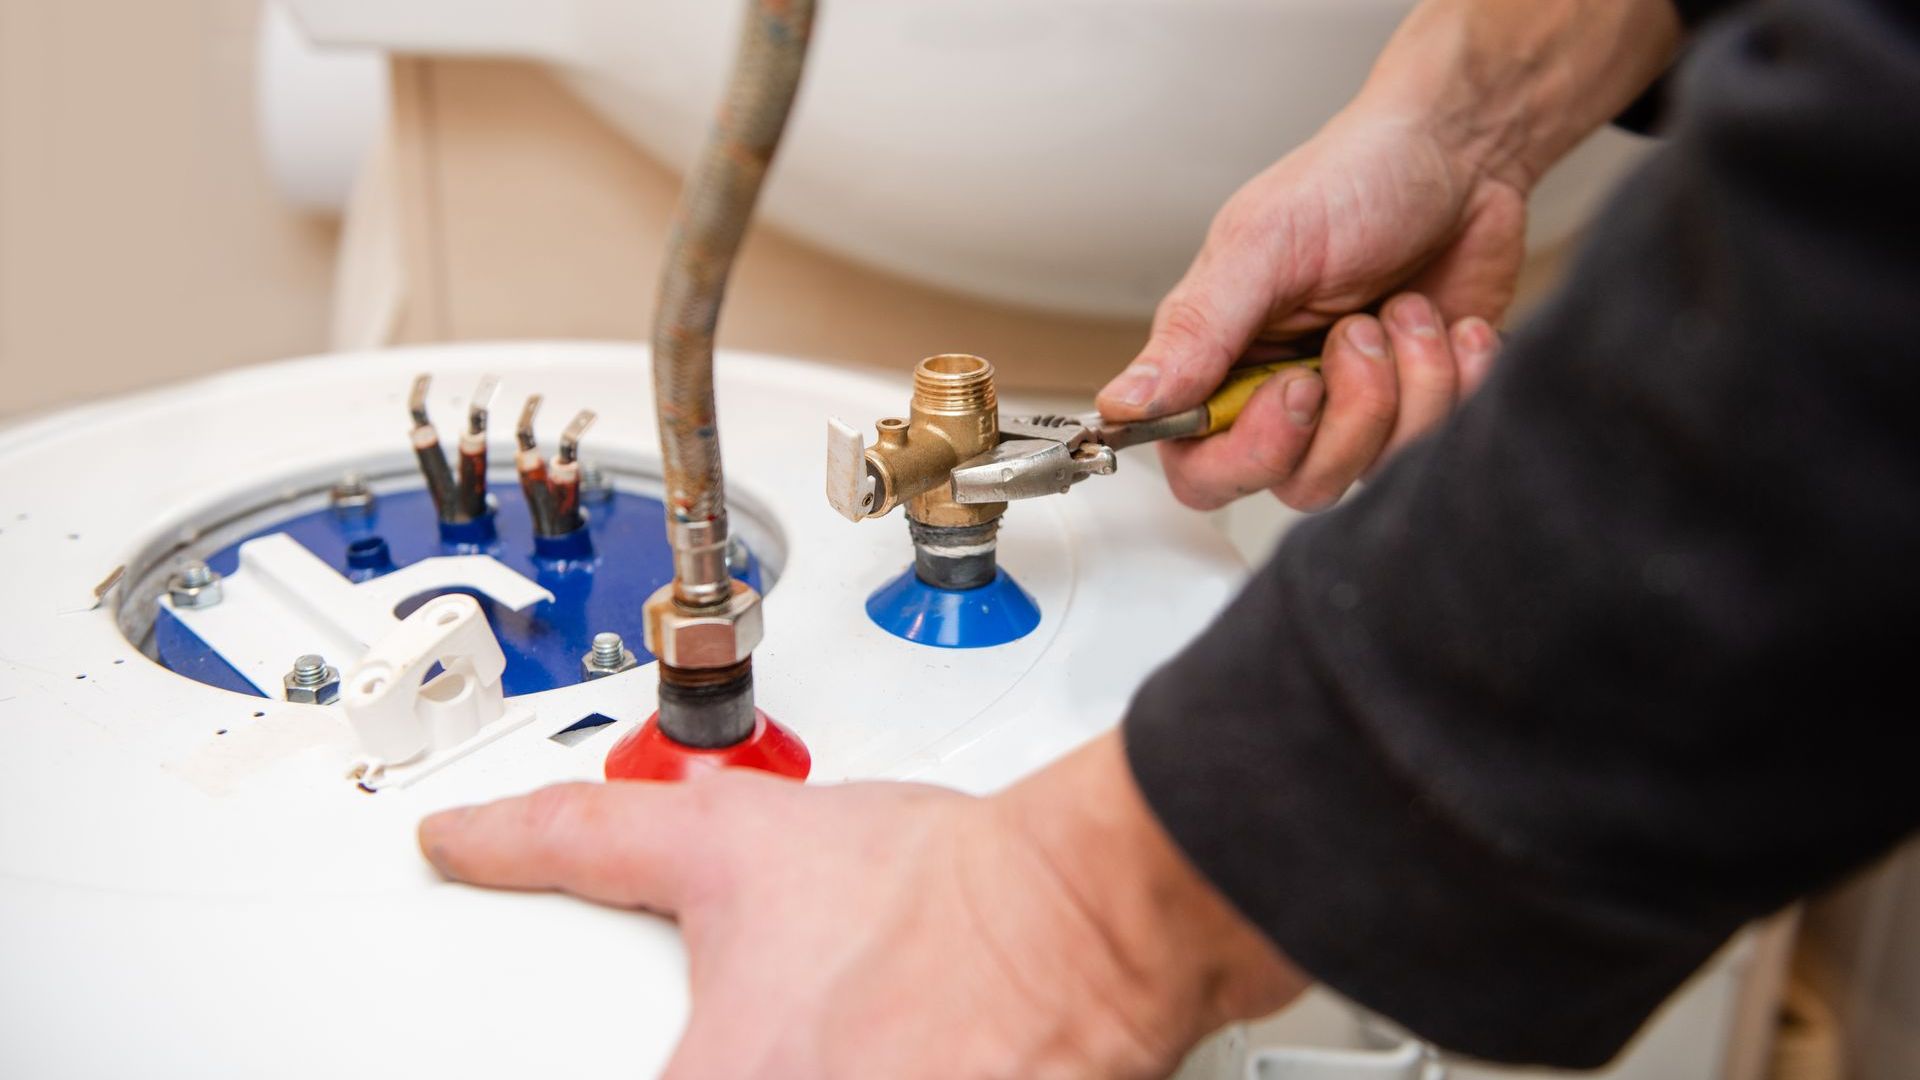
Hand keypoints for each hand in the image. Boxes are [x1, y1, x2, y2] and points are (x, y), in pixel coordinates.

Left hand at [419, 734, 1306, 1077]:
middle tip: (821, 1018)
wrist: (1077, 913)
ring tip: (872, 1031)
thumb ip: (576, 839)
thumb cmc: (930, 890)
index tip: (705, 1036)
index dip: (681, 1054)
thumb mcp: (723, 840)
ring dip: (836, 1061)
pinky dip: (891, 1071)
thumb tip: (465, 841)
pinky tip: (910, 1047)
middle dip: (772, 1049)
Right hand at [1097, 0, 1680, 511]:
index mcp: (1219, 362)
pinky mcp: (1420, 408)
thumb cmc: (1354, 180)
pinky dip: (1458, 380)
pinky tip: (1452, 325)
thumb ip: (1195, 332)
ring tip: (1407, 311)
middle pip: (1298, 483)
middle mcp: (1281, 397)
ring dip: (1409, 383)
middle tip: (1360, 328)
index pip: (1204, 469)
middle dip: (1350, 412)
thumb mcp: (1263, 246)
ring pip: (1374, 468)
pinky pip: (1437, 444)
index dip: (1253, 453)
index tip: (1298, 387)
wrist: (1461, 153)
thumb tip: (1121, 403)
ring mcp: (1354, 409)